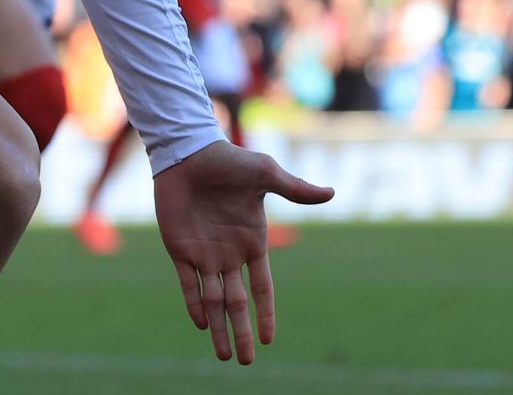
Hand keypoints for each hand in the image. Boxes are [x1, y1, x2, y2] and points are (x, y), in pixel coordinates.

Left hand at [154, 140, 332, 363]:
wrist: (189, 151)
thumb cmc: (229, 161)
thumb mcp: (266, 175)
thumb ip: (295, 189)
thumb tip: (332, 192)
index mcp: (252, 242)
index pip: (262, 287)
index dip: (265, 313)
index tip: (269, 339)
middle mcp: (229, 254)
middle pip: (238, 303)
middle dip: (241, 332)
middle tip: (244, 361)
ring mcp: (204, 253)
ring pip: (213, 300)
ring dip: (218, 327)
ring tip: (224, 356)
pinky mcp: (180, 248)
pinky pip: (188, 283)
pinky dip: (194, 303)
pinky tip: (201, 323)